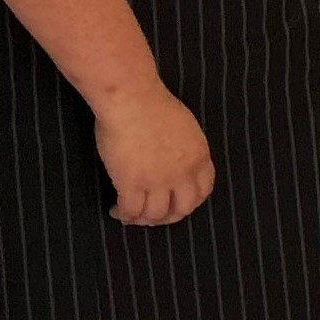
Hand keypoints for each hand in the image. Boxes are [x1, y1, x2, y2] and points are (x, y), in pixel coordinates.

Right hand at [95, 82, 214, 225]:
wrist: (132, 100)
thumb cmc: (153, 104)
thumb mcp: (185, 128)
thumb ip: (184, 148)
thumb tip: (174, 160)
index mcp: (199, 157)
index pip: (203, 190)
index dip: (189, 201)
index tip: (176, 203)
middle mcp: (183, 173)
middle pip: (182, 208)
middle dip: (168, 217)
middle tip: (153, 216)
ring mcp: (158, 181)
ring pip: (155, 214)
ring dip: (143, 219)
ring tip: (131, 215)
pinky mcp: (131, 183)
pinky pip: (131, 210)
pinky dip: (124, 215)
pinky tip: (116, 210)